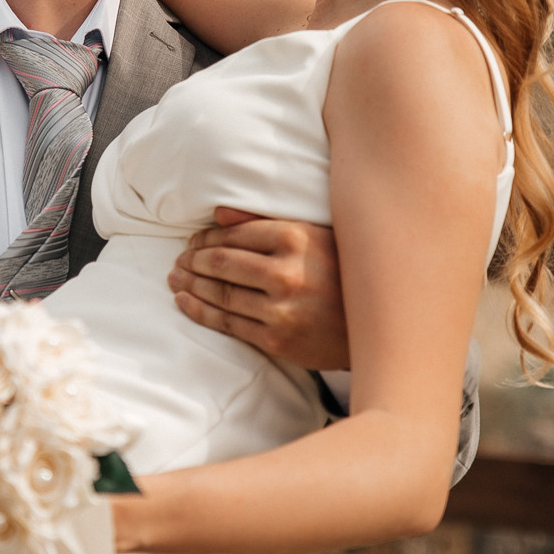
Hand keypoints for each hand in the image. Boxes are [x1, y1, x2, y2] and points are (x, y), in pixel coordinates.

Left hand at [168, 208, 349, 370]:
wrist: (378, 326)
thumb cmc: (344, 272)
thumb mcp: (315, 235)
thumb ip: (266, 221)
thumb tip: (218, 213)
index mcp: (296, 238)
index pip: (234, 235)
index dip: (206, 238)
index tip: (193, 241)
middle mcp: (286, 273)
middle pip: (221, 263)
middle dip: (193, 261)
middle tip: (179, 260)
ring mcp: (281, 310)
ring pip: (221, 294)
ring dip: (191, 285)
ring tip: (176, 278)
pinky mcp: (278, 341)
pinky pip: (228, 324)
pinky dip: (200, 311)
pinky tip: (185, 302)